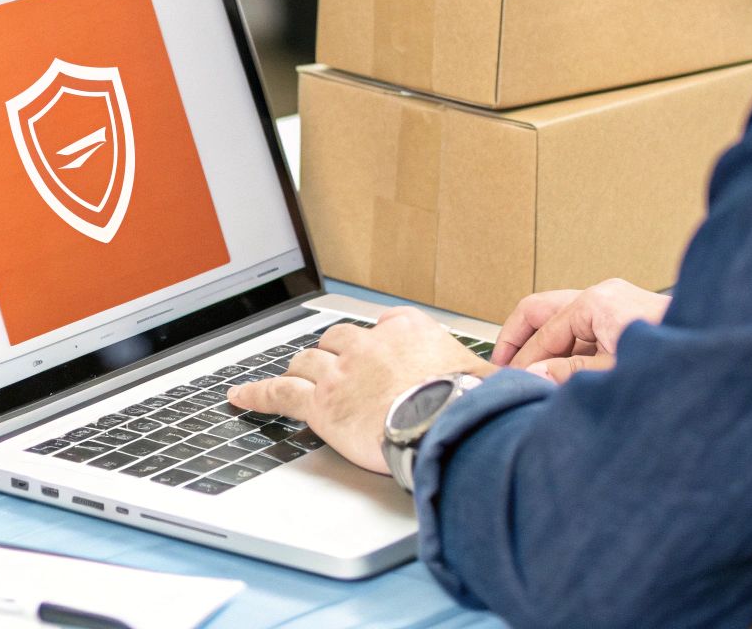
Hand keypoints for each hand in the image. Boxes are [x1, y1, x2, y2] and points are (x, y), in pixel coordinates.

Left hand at [226, 308, 495, 473]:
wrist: (444, 424)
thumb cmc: (469, 404)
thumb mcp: (485, 377)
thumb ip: (484, 374)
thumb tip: (512, 383)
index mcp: (408, 329)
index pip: (382, 327)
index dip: (374, 343)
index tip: (375, 352)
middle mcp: (369, 343)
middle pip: (339, 340)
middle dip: (333, 353)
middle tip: (332, 368)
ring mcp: (342, 371)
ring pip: (308, 360)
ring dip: (300, 369)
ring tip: (293, 377)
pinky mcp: (320, 402)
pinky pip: (279, 392)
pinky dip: (256, 393)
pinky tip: (238, 397)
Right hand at [490, 279, 669, 383]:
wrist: (723, 348)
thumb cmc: (677, 360)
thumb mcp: (613, 373)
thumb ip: (569, 374)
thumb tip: (532, 375)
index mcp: (596, 302)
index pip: (542, 330)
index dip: (521, 359)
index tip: (508, 382)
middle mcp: (604, 295)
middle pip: (542, 310)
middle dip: (520, 339)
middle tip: (502, 366)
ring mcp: (616, 302)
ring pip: (562, 319)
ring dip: (545, 345)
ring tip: (530, 373)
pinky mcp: (627, 315)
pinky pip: (584, 328)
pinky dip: (568, 348)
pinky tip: (562, 373)